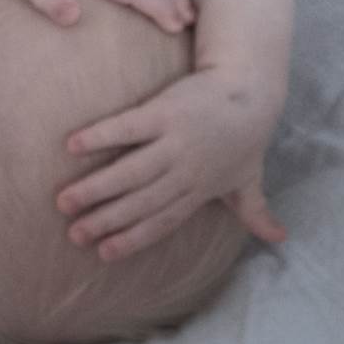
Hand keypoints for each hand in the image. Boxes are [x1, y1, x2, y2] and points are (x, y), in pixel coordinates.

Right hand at [55, 66, 286, 261]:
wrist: (250, 90)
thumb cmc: (246, 135)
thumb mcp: (250, 178)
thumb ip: (256, 211)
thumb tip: (280, 239)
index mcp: (198, 190)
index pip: (160, 221)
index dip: (132, 238)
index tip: (103, 254)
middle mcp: (184, 171)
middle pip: (139, 201)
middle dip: (105, 220)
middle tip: (74, 234)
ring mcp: (173, 142)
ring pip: (129, 172)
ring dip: (95, 187)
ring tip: (64, 200)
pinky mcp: (164, 112)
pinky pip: (127, 128)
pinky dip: (101, 136)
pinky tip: (73, 145)